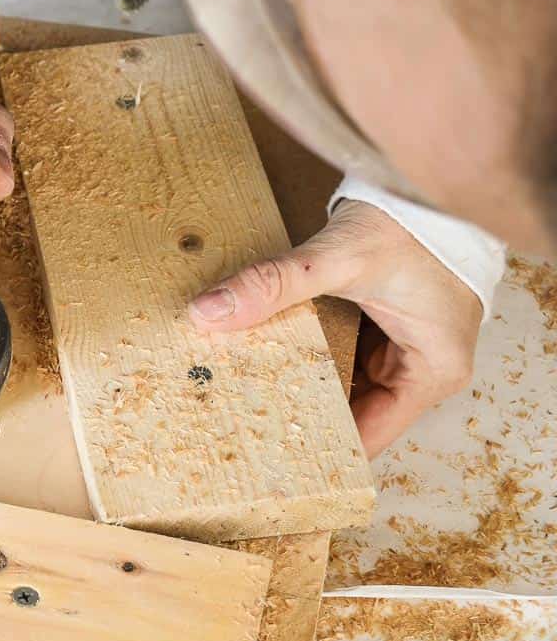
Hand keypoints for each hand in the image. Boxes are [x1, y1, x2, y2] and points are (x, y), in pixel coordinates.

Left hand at [188, 201, 481, 456]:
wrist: (425, 179)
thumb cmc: (411, 221)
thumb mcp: (338, 257)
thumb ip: (273, 285)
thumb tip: (209, 312)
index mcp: (432, 372)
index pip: (369, 437)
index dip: (319, 452)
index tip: (266, 461)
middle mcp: (423, 370)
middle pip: (352, 414)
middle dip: (298, 418)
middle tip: (236, 430)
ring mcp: (403, 348)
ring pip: (340, 385)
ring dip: (298, 386)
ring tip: (239, 402)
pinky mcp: (385, 328)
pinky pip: (339, 356)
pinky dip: (306, 357)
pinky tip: (262, 362)